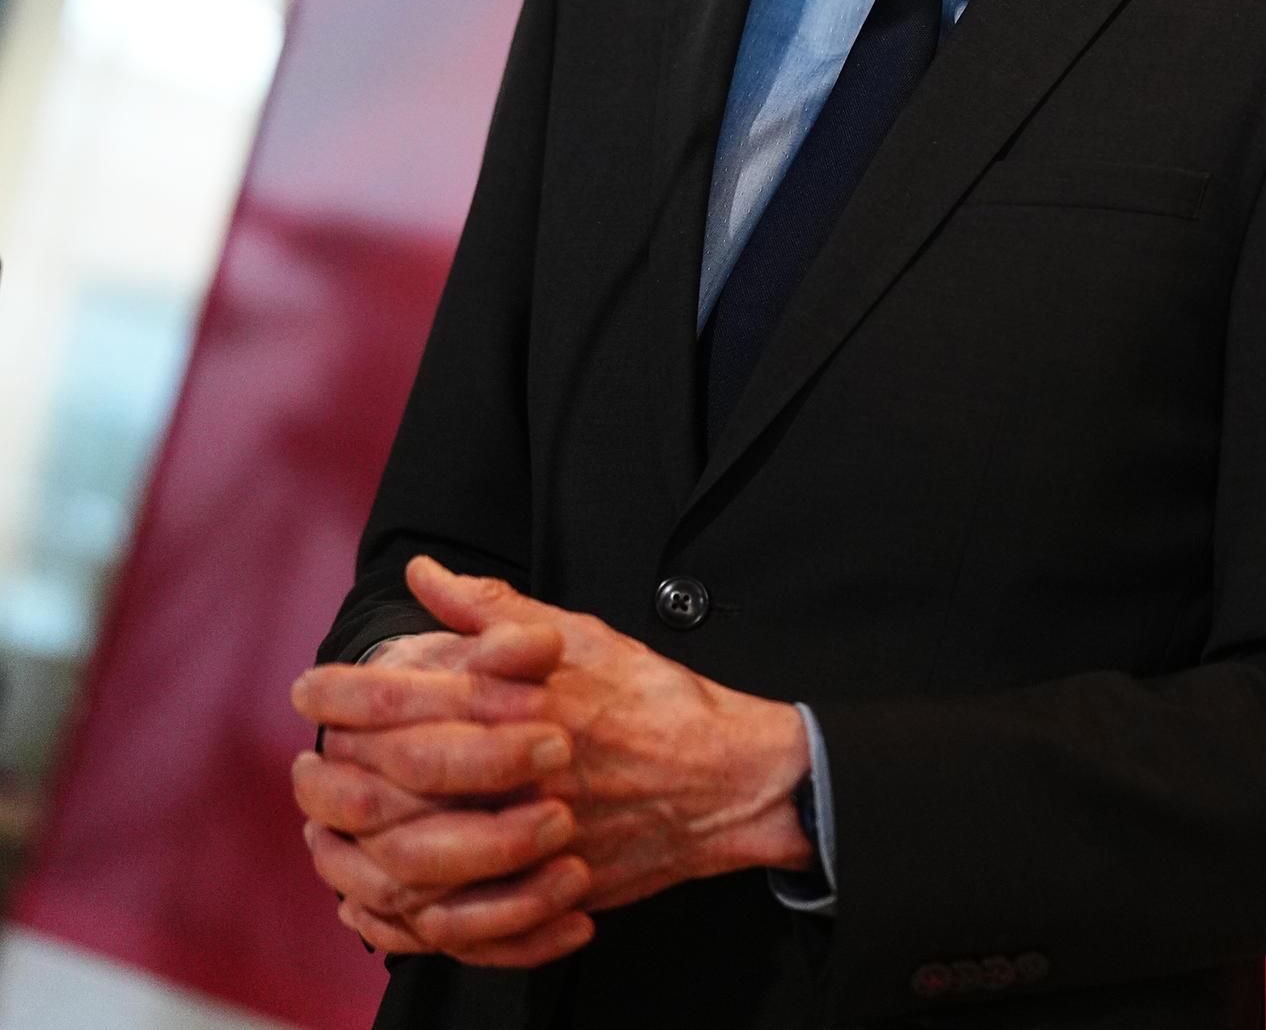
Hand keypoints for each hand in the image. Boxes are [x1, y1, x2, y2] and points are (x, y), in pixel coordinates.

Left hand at [297, 558, 813, 930]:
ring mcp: (530, 836)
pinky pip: (450, 920)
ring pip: (407, 858)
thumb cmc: (656, 700)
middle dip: (330, 774)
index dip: (339, 691)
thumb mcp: (582, 635)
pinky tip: (373, 894)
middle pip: (388, 782)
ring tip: (325, 830)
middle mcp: (520, 768)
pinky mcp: (543, 888)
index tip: (309, 688)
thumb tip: (427, 576)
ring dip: (351, 848)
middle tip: (306, 766)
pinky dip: (400, 913)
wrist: (728, 778)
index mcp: (523, 698)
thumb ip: (497, 608)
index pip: (400, 693)